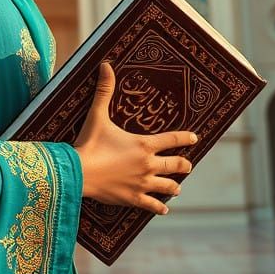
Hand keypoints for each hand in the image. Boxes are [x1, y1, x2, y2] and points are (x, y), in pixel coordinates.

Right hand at [73, 61, 195, 214]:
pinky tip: (164, 208)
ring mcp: (142, 184)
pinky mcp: (133, 199)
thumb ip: (104, 90)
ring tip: (177, 188)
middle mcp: (148, 164)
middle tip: (188, 165)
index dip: (186, 137)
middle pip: (176, 165)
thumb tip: (106, 65)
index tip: (195, 137)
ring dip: (174, 186)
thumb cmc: (89, 143)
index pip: (173, 139)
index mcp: (144, 144)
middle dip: (185, 164)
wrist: (79, 172)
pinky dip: (160, 207)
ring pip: (168, 186)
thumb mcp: (98, 115)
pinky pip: (152, 206)